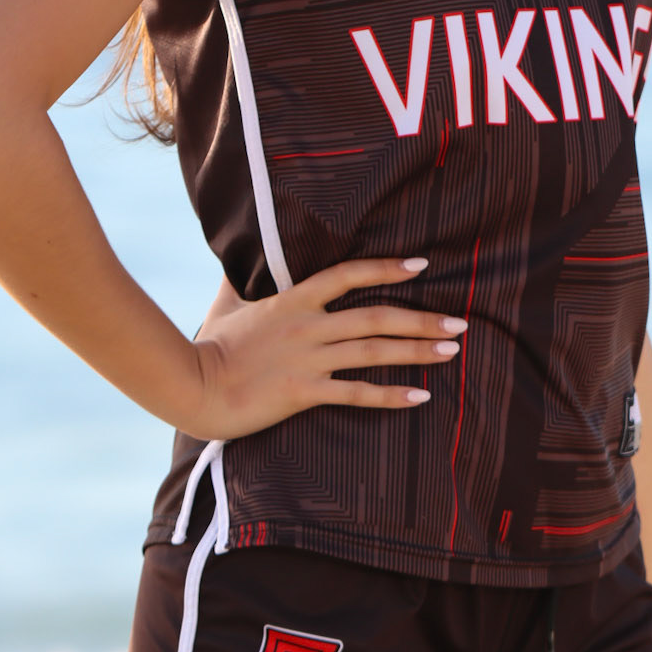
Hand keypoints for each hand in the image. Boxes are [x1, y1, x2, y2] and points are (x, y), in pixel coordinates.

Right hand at [183, 258, 464, 440]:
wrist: (191, 385)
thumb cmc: (208, 346)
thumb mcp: (227, 304)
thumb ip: (242, 280)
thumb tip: (239, 255)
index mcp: (292, 299)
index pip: (348, 274)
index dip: (386, 268)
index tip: (422, 265)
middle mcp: (307, 325)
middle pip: (375, 315)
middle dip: (421, 318)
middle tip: (460, 322)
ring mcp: (307, 359)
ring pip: (373, 350)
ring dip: (417, 350)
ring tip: (451, 351)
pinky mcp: (302, 392)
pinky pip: (356, 392)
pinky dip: (391, 394)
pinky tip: (421, 396)